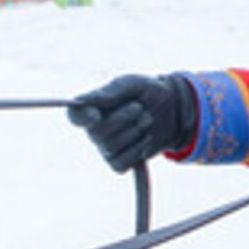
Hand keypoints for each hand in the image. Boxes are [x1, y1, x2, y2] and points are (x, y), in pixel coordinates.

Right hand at [67, 74, 196, 172]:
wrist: (174, 110)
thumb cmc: (148, 93)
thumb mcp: (134, 84)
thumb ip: (112, 91)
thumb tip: (87, 101)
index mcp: (92, 107)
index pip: (75, 116)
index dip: (82, 117)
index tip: (96, 115)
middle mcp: (94, 130)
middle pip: (98, 132)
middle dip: (125, 119)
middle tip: (140, 109)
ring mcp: (106, 148)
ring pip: (112, 148)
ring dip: (136, 133)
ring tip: (147, 120)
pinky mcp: (119, 162)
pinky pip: (121, 164)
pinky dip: (137, 151)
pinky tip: (145, 141)